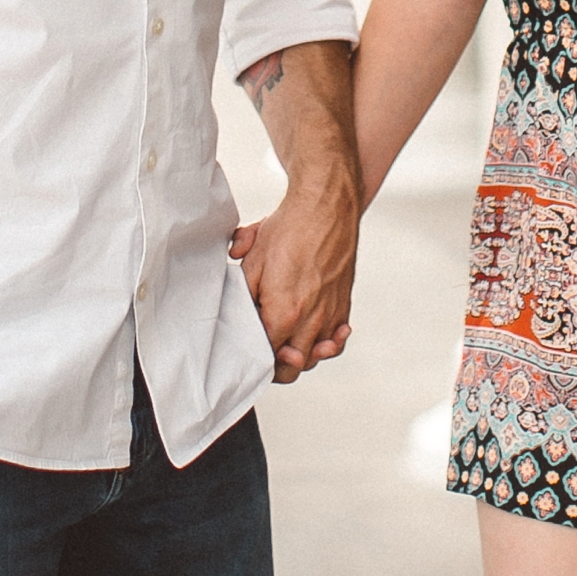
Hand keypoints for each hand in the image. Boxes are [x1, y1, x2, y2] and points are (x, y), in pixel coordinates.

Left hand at [228, 180, 357, 383]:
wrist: (326, 207)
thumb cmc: (289, 229)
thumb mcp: (252, 258)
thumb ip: (242, 290)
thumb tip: (233, 307)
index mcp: (283, 314)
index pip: (266, 357)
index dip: (254, 356)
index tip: (247, 348)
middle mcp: (310, 322)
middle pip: (292, 368)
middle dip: (276, 366)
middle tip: (265, 353)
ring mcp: (330, 316)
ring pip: (315, 357)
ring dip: (301, 357)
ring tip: (288, 347)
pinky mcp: (343, 305)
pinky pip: (336, 340)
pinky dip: (328, 344)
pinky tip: (320, 338)